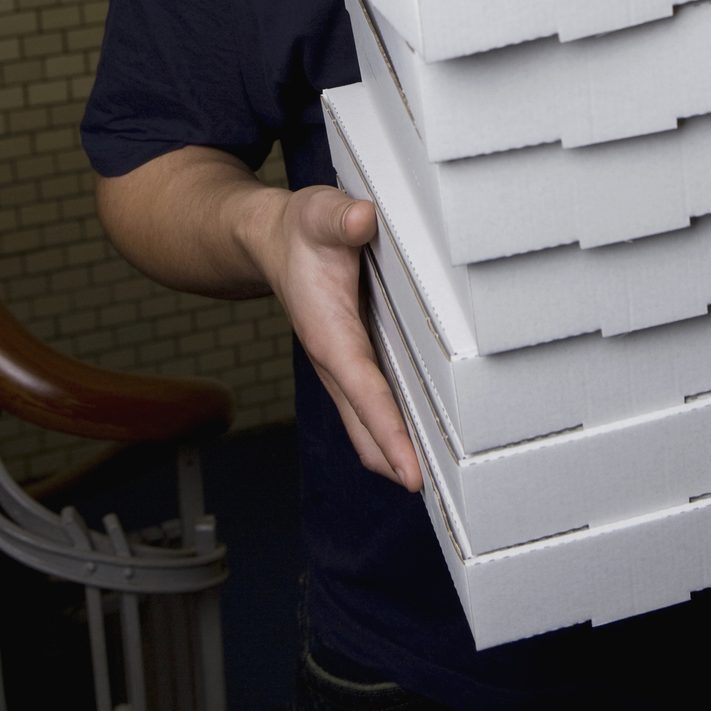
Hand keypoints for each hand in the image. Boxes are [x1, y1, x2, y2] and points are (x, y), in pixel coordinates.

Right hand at [249, 184, 422, 492]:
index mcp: (330, 334)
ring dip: (395, 455)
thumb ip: (340, 218)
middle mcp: (334, 361)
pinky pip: (371, 409)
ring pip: (366, 426)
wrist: (269, 240)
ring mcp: (341, 367)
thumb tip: (362, 219)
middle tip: (441, 496)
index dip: (388, 431)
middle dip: (397, 463)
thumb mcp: (319, 213)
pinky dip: (391, 433)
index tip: (411, 473)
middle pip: (366, 428)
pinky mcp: (350, 362)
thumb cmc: (300, 230)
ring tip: (440, 483)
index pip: (365, 392)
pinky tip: (419, 443)